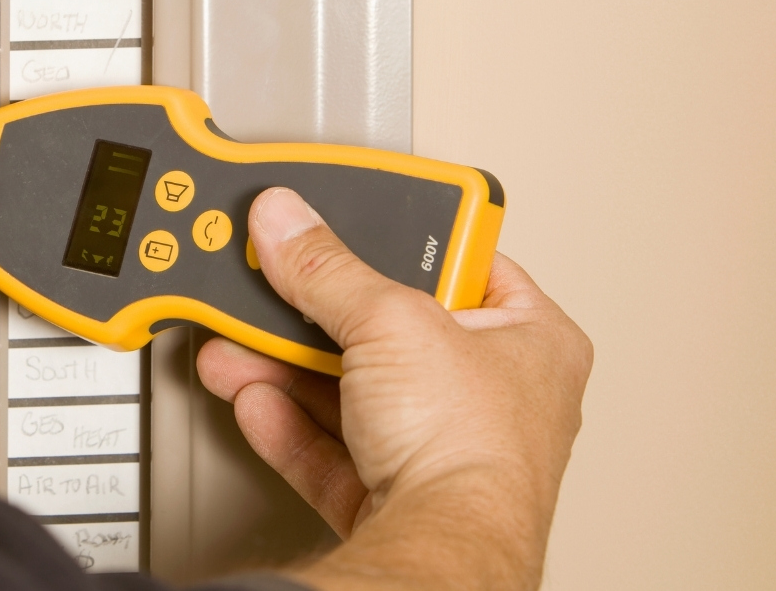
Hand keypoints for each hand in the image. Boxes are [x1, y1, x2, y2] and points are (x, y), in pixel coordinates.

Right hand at [198, 188, 592, 589]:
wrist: (437, 553)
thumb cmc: (472, 449)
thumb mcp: (390, 322)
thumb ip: (328, 269)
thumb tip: (289, 225)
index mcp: (534, 341)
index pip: (469, 263)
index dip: (410, 240)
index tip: (358, 221)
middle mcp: (497, 399)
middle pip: (395, 331)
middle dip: (322, 313)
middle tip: (280, 283)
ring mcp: (442, 452)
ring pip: (353, 393)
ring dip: (289, 367)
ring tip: (241, 337)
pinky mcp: (392, 499)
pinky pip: (330, 450)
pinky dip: (288, 423)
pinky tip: (253, 395)